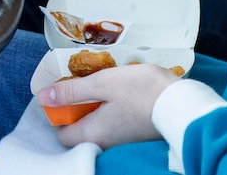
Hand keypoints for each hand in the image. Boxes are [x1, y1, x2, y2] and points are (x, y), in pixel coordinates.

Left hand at [36, 63, 179, 148]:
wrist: (183, 103)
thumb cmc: (141, 91)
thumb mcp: (102, 83)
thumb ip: (72, 91)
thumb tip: (44, 96)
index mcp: (92, 133)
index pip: (61, 133)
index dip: (58, 112)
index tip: (66, 92)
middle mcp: (105, 143)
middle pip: (79, 129)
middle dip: (78, 107)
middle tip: (87, 84)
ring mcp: (122, 141)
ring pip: (98, 125)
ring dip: (96, 106)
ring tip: (106, 84)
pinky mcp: (136, 135)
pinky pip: (114, 124)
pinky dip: (111, 110)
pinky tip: (122, 93)